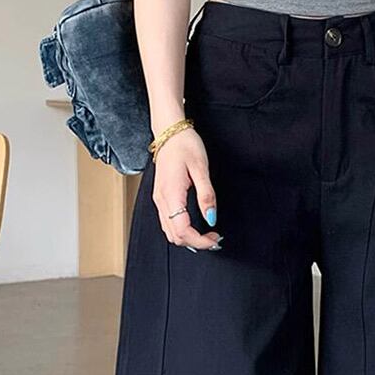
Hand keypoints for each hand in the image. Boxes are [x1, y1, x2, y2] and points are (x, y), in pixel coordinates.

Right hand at [152, 127, 222, 250]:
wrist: (169, 131)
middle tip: (215, 238)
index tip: (215, 239)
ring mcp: (159, 200)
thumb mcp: (201, 168)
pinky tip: (196, 226)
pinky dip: (182, 230)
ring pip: (170, 232)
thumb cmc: (185, 145)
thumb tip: (212, 219)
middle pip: (175, 236)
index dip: (200, 241)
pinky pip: (168, 223)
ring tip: (208, 234)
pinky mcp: (161, 198)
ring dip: (188, 238)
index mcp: (171, 194)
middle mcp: (161, 200)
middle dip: (195, 242)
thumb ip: (207, 195)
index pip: (183, 230)